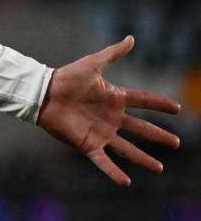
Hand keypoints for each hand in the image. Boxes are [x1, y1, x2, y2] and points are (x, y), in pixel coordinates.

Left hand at [37, 35, 180, 185]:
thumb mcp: (93, 64)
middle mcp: (111, 117)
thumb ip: (113, 54)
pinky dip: (114, 172)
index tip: (177, 109)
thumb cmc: (67, 77)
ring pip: (127, 149)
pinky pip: (103, 161)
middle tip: (176, 143)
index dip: (159, 104)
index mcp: (115, 98)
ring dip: (143, 159)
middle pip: (140, 129)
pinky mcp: (87, 144)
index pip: (143, 102)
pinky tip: (127, 182)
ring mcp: (100, 132)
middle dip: (158, 136)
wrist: (43, 93)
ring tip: (159, 168)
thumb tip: (131, 38)